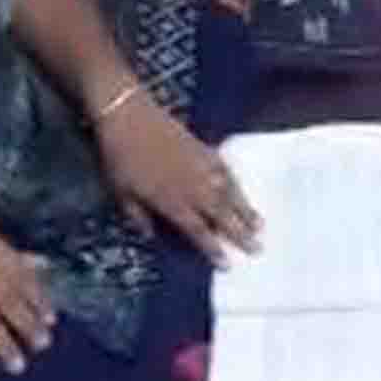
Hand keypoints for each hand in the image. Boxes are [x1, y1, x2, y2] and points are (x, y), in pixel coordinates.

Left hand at [94, 97, 263, 266]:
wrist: (128, 116)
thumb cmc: (120, 156)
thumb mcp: (122, 192)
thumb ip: (138, 216)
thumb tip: (150, 234)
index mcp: (172, 202)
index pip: (198, 231)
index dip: (212, 248)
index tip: (227, 264)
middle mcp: (192, 187)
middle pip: (221, 214)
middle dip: (239, 234)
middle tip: (257, 249)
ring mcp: (200, 166)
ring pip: (228, 192)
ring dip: (245, 210)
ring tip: (259, 225)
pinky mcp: (203, 148)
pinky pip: (224, 168)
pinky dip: (235, 181)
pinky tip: (241, 189)